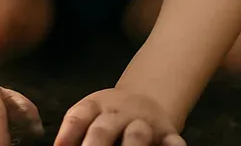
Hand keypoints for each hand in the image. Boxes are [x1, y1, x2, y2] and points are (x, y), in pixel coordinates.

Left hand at [54, 88, 185, 145]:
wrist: (145, 99)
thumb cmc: (107, 116)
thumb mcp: (89, 113)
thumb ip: (73, 131)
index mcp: (96, 107)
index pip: (79, 117)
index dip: (67, 135)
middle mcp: (120, 113)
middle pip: (103, 129)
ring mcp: (145, 123)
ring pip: (137, 135)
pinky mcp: (168, 134)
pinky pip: (173, 141)